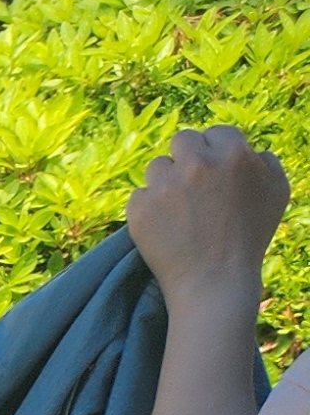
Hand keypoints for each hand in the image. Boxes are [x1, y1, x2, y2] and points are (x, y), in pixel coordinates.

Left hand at [127, 126, 288, 300]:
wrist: (214, 281)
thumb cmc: (250, 238)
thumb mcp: (276, 193)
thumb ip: (265, 161)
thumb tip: (250, 149)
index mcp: (233, 154)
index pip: (215, 134)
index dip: (215, 152)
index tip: (213, 173)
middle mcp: (198, 164)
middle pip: (182, 141)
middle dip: (186, 159)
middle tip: (192, 187)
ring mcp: (166, 185)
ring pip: (157, 166)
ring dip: (165, 182)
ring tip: (179, 210)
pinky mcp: (140, 207)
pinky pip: (139, 195)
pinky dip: (148, 208)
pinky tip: (164, 226)